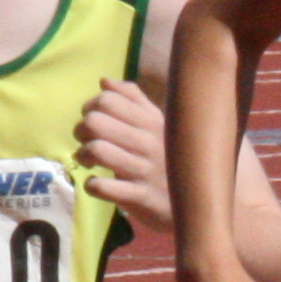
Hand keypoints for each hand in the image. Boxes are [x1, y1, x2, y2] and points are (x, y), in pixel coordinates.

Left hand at [78, 78, 170, 233]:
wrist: (198, 200)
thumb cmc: (169, 158)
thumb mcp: (158, 124)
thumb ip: (133, 99)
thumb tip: (105, 81)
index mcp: (151, 120)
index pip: (108, 99)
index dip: (91, 107)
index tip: (95, 120)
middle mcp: (148, 141)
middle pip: (95, 122)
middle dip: (81, 131)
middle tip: (87, 142)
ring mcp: (144, 170)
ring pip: (97, 150)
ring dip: (83, 156)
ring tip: (89, 163)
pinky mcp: (140, 197)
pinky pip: (103, 187)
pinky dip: (92, 185)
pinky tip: (98, 185)